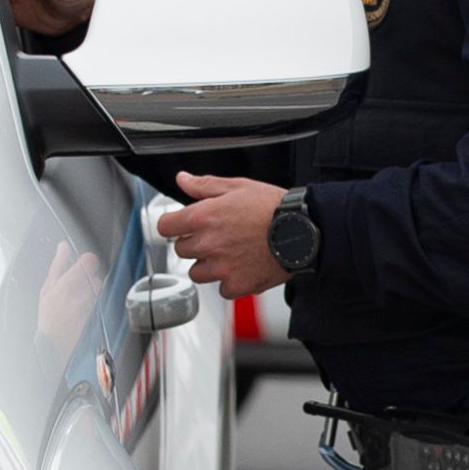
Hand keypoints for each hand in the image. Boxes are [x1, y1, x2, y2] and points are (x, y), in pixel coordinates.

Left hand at [158, 173, 290, 298]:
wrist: (303, 230)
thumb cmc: (274, 207)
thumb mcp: (238, 186)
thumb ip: (205, 185)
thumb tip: (183, 180)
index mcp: (204, 217)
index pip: (165, 226)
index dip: (173, 224)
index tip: (181, 225)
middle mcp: (208, 244)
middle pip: (181, 250)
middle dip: (194, 243)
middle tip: (216, 236)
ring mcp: (221, 267)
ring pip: (197, 272)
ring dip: (208, 265)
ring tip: (230, 253)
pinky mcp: (237, 285)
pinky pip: (222, 289)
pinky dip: (230, 281)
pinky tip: (243, 267)